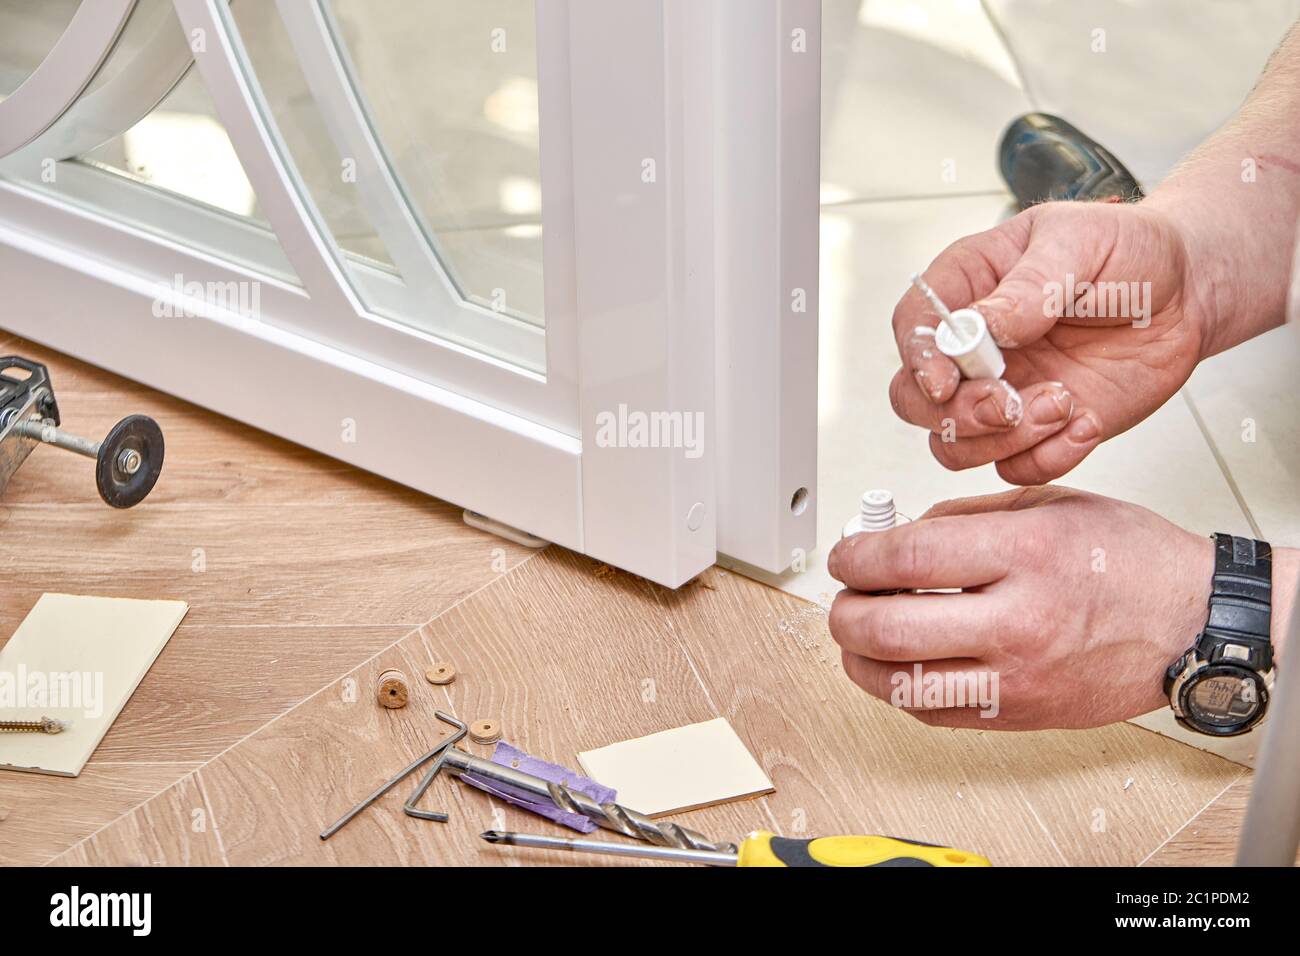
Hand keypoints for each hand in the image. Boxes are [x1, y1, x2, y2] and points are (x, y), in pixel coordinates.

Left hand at [826, 487, 1215, 729]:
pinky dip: (900, 688)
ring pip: (901, 684)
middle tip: (845, 596)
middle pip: (888, 628)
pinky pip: (934, 713)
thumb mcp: (1047, 506)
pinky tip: (899, 663)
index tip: (847, 555)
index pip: (906, 559)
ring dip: (859, 659)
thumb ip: (963, 517)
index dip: (856, 557)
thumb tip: (897, 535)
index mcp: (1024, 555)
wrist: (1194, 622)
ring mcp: (1019, 677)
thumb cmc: (1131, 560)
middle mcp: (1019, 621)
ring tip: (859, 633)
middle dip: (844, 610)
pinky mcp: (1021, 715)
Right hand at [891, 200, 1205, 484]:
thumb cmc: (1128, 252)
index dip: (918, 357)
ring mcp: (1002, 393)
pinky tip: (1087, 423)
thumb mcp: (1080, 242)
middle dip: (954, 413)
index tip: (943, 380)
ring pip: (956, 445)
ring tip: (1063, 405)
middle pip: (916, 400)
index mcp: (968, 287)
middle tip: (1007, 403)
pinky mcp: (1039, 429)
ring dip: (1000, 440)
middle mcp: (974, 349)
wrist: (1186, 292)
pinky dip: (1047, 457)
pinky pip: (1017, 468)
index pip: (914, 327)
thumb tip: (985, 324)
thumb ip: (1030, 285)